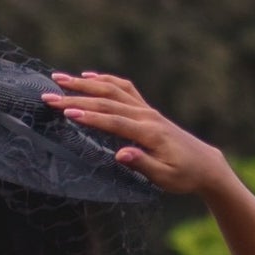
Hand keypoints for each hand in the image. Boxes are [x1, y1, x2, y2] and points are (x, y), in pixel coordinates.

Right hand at [43, 73, 229, 195]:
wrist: (205, 164)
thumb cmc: (183, 175)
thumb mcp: (164, 177)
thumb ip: (142, 164)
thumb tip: (120, 155)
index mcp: (149, 133)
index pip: (114, 122)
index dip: (90, 117)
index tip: (66, 112)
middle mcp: (147, 116)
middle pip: (107, 101)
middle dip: (76, 97)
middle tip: (49, 96)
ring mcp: (147, 110)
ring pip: (112, 89)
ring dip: (85, 83)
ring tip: (59, 79)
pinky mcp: (147, 110)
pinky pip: (123, 88)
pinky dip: (104, 80)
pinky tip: (88, 76)